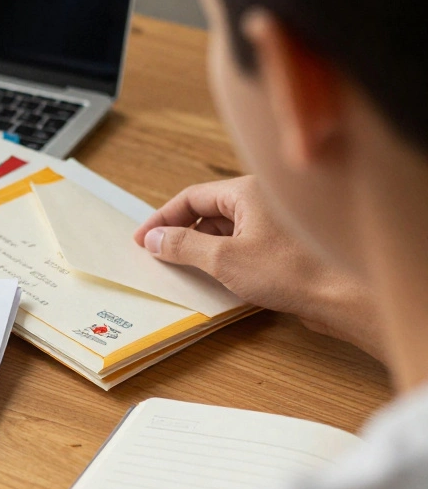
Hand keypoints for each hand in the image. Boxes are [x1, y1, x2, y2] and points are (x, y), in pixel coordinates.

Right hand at [133, 176, 382, 360]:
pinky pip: (242, 248)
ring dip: (201, 250)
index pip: (192, 197)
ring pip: (225, 232)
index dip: (162, 219)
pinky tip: (213, 280)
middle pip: (208, 213)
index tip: (143, 240)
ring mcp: (274, 226)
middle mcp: (262, 203)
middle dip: (181, 235)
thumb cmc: (293, 271)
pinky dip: (222, 261)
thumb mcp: (223, 259)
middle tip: (158, 257)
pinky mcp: (283, 250)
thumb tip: (155, 239)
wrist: (344, 296)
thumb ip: (183, 246)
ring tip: (182, 271)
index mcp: (248, 192)